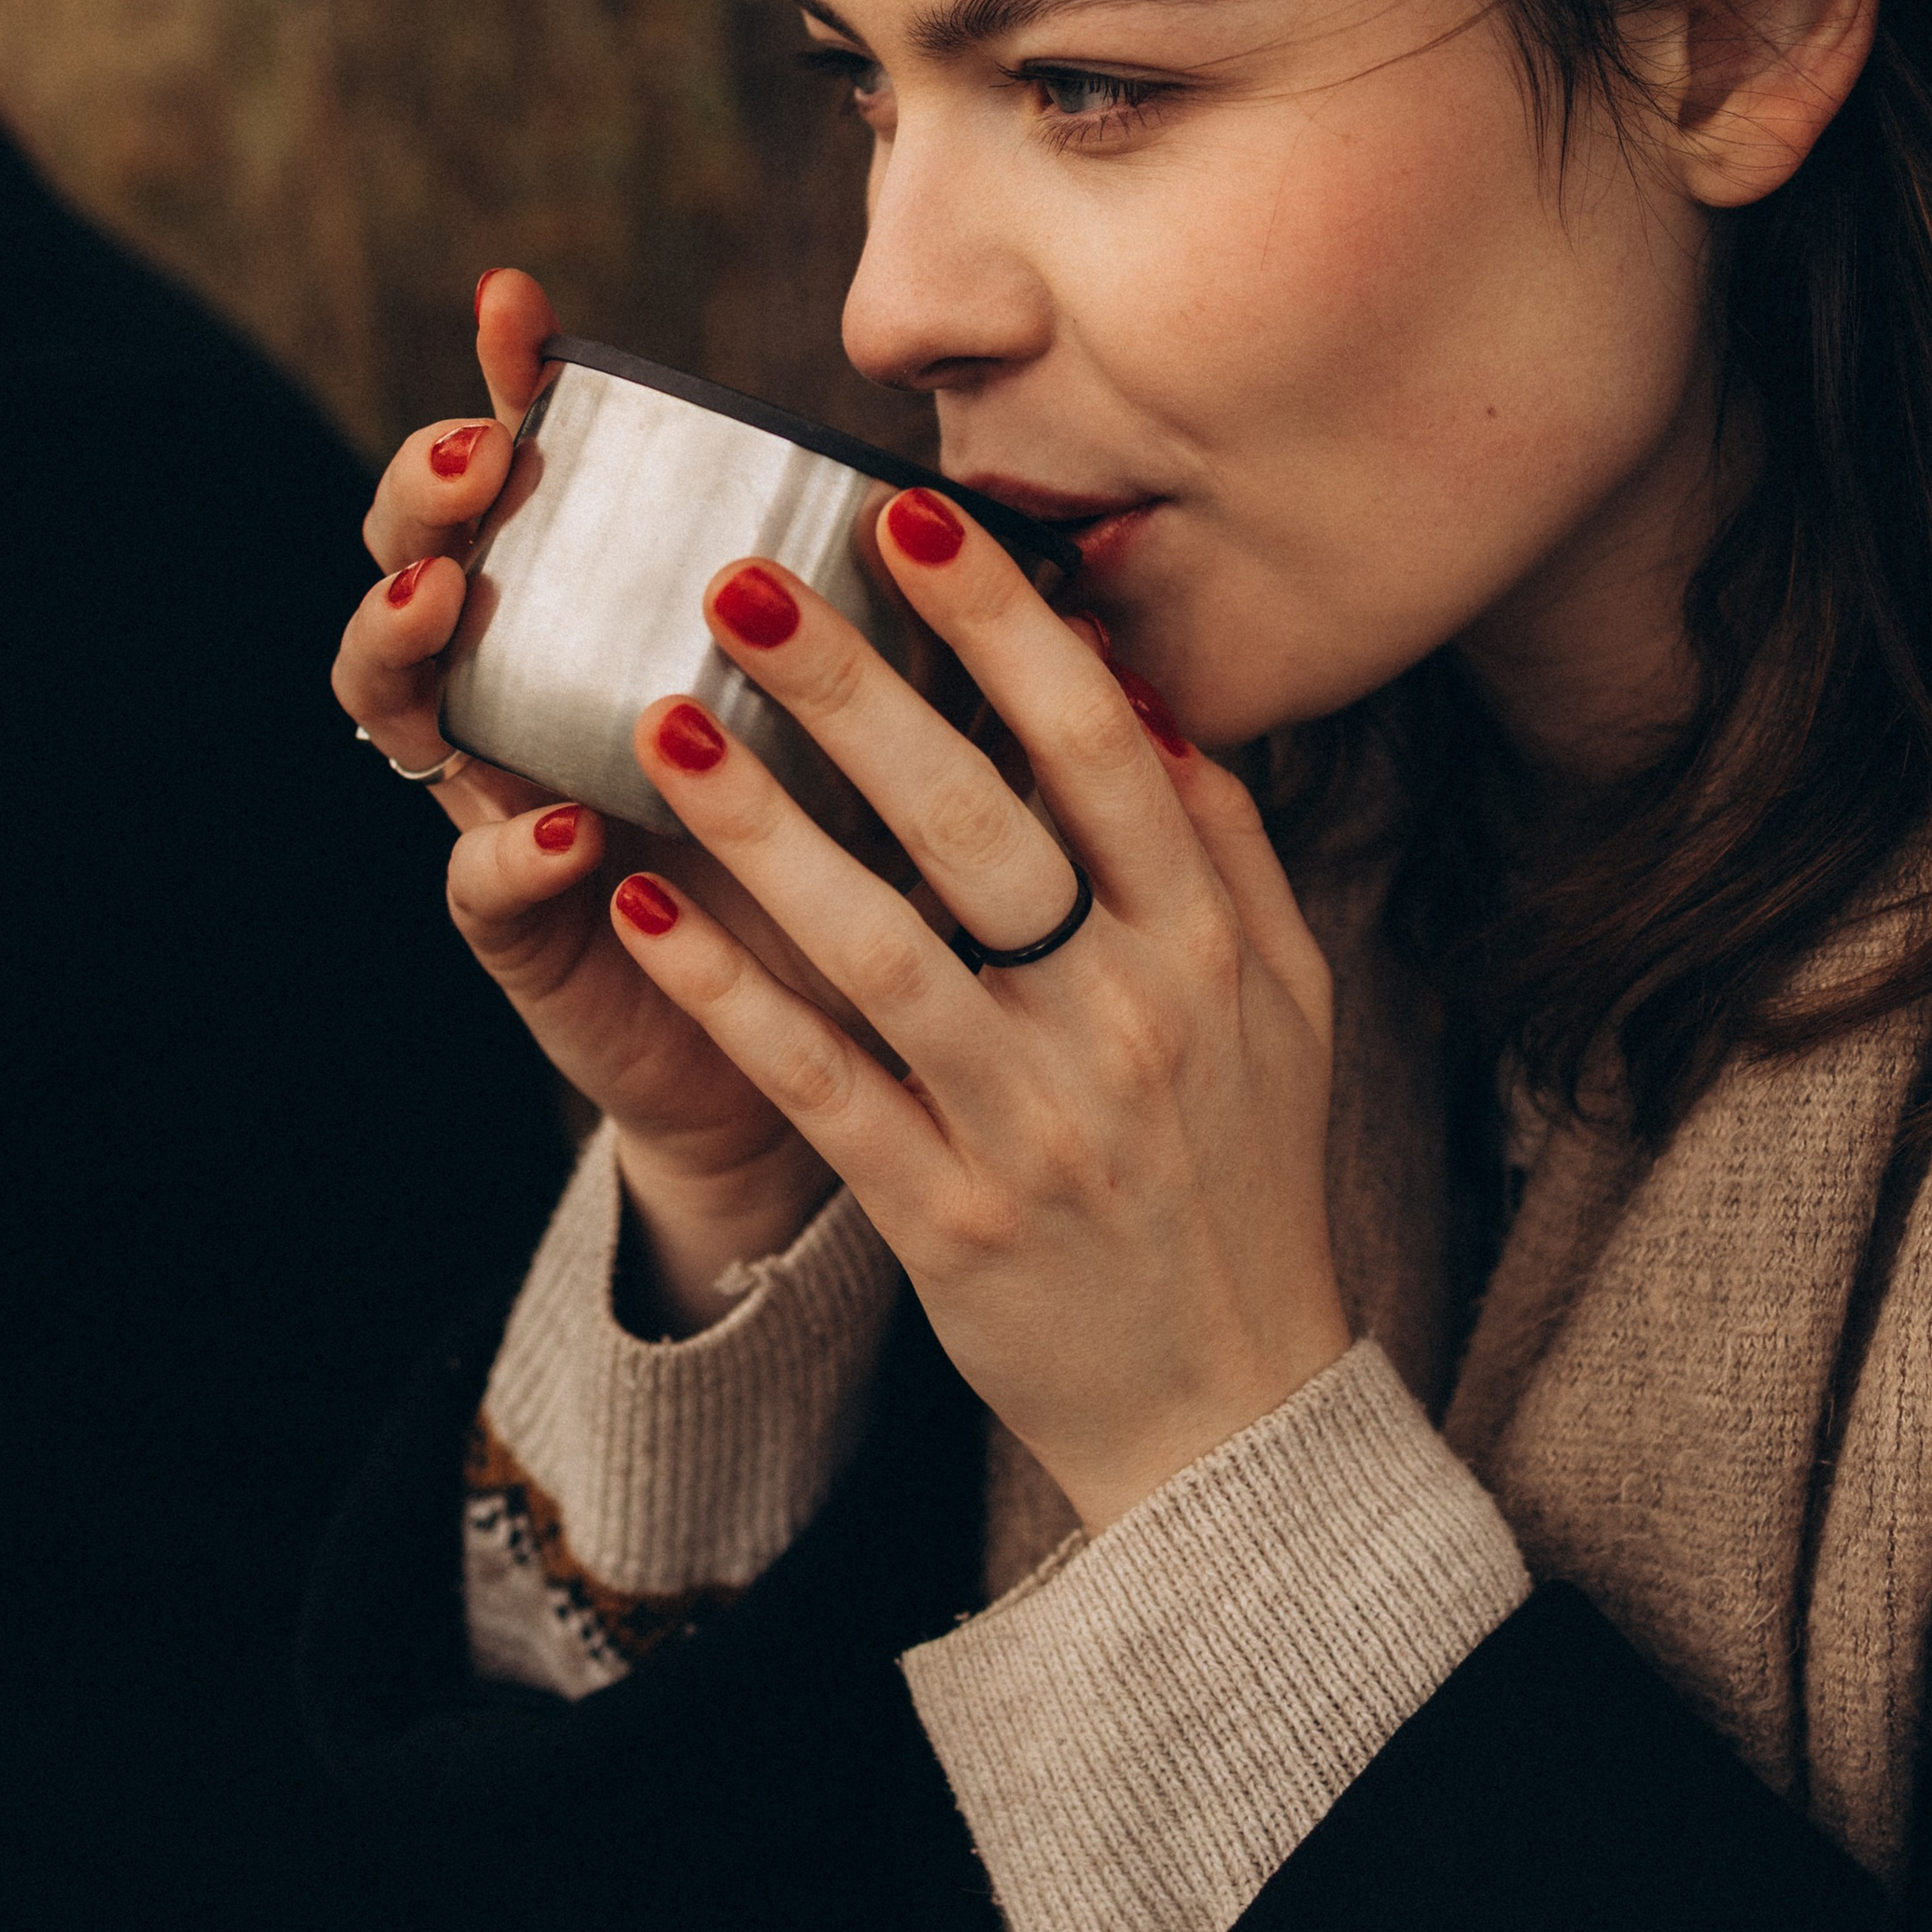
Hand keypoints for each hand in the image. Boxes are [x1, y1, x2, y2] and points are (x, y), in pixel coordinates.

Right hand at [332, 271, 836, 1319]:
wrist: (845, 1067)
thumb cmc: (873, 865)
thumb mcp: (899, 726)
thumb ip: (928, 626)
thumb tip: (1049, 527)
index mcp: (609, 614)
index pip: (536, 472)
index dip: (504, 381)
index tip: (515, 299)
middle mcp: (529, 692)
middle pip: (416, 557)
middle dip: (422, 492)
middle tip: (481, 453)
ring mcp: (503, 802)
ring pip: (391, 701)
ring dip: (404, 638)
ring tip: (446, 600)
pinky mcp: (524, 932)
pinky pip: (476, 879)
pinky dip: (507, 848)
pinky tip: (564, 829)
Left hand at [597, 489, 1346, 1528]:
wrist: (1231, 1417)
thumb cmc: (1243, 1180)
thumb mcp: (1286, 1004)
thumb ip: (1223, 848)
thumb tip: (1147, 697)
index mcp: (1206, 947)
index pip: (1099, 748)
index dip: (1002, 624)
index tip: (911, 514)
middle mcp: (1128, 1020)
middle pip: (978, 822)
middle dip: (854, 689)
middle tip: (737, 583)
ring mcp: (1034, 1123)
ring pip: (882, 945)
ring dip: (763, 826)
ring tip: (655, 721)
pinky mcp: (948, 1219)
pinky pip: (823, 1084)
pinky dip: (732, 994)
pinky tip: (645, 906)